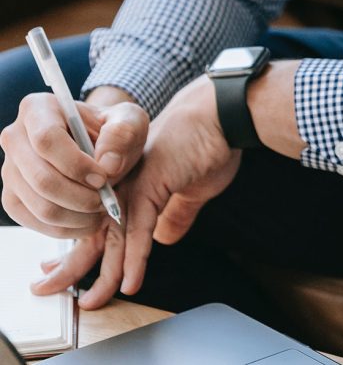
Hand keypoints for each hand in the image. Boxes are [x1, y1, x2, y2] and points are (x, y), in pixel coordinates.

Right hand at [1, 93, 146, 236]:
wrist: (102, 146)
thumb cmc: (114, 129)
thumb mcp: (130, 121)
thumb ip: (124, 134)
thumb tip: (107, 165)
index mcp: (38, 109)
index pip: (47, 140)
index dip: (76, 165)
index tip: (103, 178)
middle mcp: (15, 138)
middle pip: (40, 178)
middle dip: (80, 197)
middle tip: (106, 201)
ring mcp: (9, 170)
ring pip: (38, 205)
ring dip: (76, 216)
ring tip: (102, 211)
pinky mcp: (12, 197)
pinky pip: (32, 221)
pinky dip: (64, 228)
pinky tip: (88, 221)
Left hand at [32, 77, 240, 307]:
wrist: (220, 116)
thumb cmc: (208, 144)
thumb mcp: (193, 189)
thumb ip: (177, 214)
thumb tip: (166, 238)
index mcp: (129, 188)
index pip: (97, 226)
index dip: (78, 251)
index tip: (55, 270)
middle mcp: (123, 188)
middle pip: (92, 234)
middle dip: (69, 267)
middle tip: (48, 289)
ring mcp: (134, 187)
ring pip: (113, 239)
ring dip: (103, 274)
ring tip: (92, 300)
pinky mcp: (151, 187)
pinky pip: (139, 231)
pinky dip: (134, 260)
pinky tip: (130, 282)